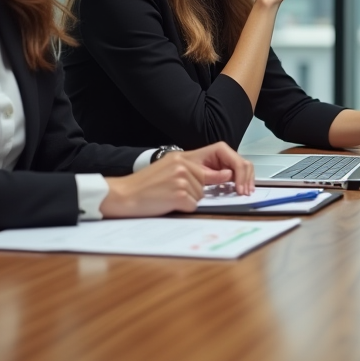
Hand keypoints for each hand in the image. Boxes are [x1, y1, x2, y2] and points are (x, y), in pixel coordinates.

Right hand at [100, 143, 254, 217]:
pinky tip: (166, 203)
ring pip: (201, 195)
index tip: (238, 178)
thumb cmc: (144, 186)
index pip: (220, 151)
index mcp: (181, 155)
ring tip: (166, 197)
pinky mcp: (179, 194)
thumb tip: (225, 175)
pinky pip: (192, 206)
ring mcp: (182, 178)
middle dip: (198, 191)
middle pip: (208, 180)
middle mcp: (183, 164)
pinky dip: (182, 209)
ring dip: (188, 201)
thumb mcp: (169, 171)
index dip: (233, 165)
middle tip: (177, 193)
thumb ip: (196, 171)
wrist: (121, 195)